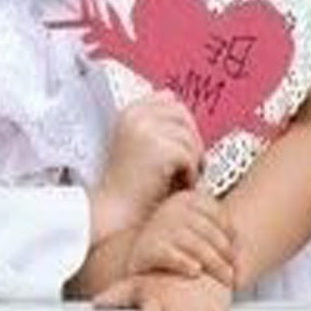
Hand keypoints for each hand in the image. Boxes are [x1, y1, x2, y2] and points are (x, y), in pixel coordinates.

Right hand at [89, 92, 203, 240]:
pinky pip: (190, 156)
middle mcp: (136, 115)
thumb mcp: (137, 142)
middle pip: (183, 115)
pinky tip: (177, 186)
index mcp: (129, 111)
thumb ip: (154, 122)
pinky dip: (190, 175)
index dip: (180, 122)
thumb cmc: (131, 184)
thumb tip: (174, 100)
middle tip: (187, 165)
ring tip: (180, 179)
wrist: (117, 210)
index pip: (168, 100)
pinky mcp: (160, 148)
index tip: (177, 145)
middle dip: (190, 140)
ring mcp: (147, 130)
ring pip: (190, 137)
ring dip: (192, 160)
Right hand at [127, 189, 235, 287]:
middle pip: (207, 229)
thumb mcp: (193, 227)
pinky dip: (186, 263)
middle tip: (233, 269)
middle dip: (225, 252)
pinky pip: (172, 256)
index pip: (214, 210)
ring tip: (225, 278)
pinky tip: (196, 271)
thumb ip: (214, 225)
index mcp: (184, 199)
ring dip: (214, 263)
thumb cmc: (173, 244)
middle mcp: (170, 209)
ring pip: (194, 244)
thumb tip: (239, 235)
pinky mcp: (147, 248)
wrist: (140, 257)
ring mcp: (158, 227)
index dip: (228, 230)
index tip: (234, 247)